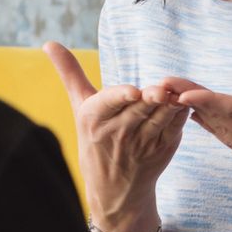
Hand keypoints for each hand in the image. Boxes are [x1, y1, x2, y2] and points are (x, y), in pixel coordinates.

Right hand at [42, 42, 186, 231]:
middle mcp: (117, 133)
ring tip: (177, 92)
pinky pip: (175, 127)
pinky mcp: (162, 149)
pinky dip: (180, 113)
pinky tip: (183, 101)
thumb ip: (69, 72)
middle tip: (162, 90)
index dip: (122, 97)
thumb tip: (48, 43)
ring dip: (170, 104)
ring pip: (160, 117)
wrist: (113, 188)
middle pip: (139, 108)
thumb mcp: (79, 107)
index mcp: (94, 119)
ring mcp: (142, 144)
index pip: (109, 103)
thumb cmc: (93, 138)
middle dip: (152, 98)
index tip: (132, 92)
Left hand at [168, 71, 231, 231]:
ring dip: (195, 111)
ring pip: (222, 130)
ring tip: (169, 94)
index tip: (186, 94)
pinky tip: (196, 116)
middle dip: (190, 99)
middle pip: (222, 119)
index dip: (213, 102)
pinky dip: (212, 126)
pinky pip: (231, 141)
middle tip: (162, 84)